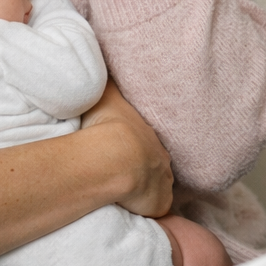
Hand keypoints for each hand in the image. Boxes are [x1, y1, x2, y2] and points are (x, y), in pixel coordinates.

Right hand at [79, 79, 173, 217]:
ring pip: (156, 190)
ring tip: (126, 195)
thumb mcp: (105, 93)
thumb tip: (101, 54)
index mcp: (150, 137)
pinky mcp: (159, 205)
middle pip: (155, 167)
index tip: (128, 153)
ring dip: (144, 192)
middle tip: (127, 175)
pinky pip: (154, 210)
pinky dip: (144, 211)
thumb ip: (105, 80)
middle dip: (145, 171)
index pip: (147, 145)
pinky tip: (130, 211)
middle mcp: (162, 161)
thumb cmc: (108, 123)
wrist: (115, 156)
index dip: (137, 149)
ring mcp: (163, 184)